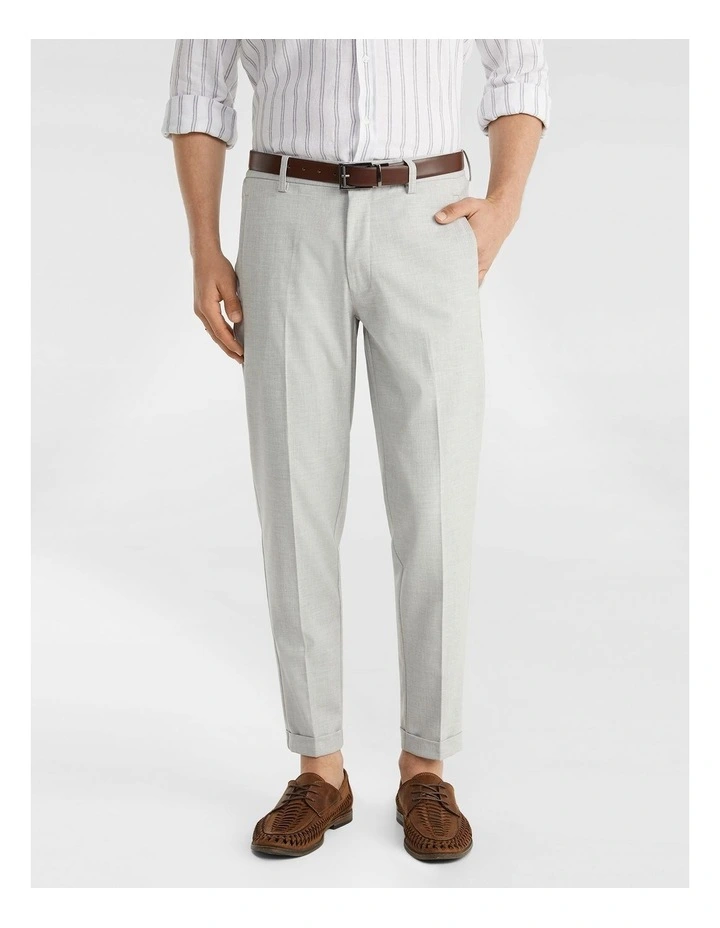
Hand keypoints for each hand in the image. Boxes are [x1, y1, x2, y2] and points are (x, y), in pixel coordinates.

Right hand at [192, 248, 243, 362]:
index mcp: (206, 307)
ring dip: (225, 343)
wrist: (204, 256)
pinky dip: (221, 334)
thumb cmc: (217, 267)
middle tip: (242, 361)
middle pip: (216, 336)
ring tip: (237, 354)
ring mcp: (200, 309)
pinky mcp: (202, 306)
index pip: (221, 332)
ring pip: (213, 332)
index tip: (243, 354)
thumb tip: (237, 320)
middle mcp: (201, 311)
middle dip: (229, 349)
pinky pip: (212, 325)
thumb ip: (233, 302)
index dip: (232, 344)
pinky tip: (229, 338)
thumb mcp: (228, 283)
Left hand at [434, 196, 518, 283]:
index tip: (430, 265)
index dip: (442, 263)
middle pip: (460, 271)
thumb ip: (453, 210)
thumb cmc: (485, 210)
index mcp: (476, 241)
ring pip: (468, 279)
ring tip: (442, 283)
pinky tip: (456, 286)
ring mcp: (484, 262)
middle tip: (431, 275)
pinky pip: (477, 280)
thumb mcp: (470, 204)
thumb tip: (438, 218)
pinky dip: (467, 283)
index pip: (455, 258)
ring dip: (456, 281)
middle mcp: (480, 255)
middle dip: (446, 274)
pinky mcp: (486, 265)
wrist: (503, 215)